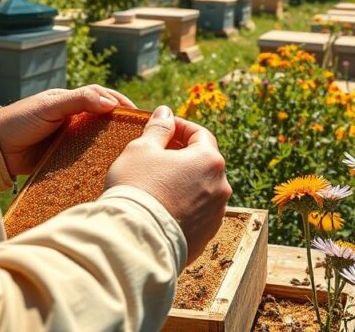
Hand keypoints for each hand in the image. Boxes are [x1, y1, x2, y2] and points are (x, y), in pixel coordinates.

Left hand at [0, 86, 134, 175]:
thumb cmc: (21, 120)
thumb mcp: (51, 106)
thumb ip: (79, 100)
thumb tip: (110, 102)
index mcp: (72, 102)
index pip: (103, 98)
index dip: (121, 103)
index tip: (138, 115)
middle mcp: (74, 120)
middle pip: (104, 121)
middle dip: (122, 126)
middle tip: (140, 136)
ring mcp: (70, 140)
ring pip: (97, 140)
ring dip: (112, 145)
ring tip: (129, 154)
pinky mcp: (65, 159)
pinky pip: (86, 159)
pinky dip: (97, 162)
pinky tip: (109, 168)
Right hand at [105, 106, 231, 263]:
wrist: (134, 241)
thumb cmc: (137, 188)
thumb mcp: (142, 149)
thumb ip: (159, 128)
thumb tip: (166, 113)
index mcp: (210, 160)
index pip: (200, 134)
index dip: (180, 127)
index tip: (162, 128)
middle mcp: (221, 187)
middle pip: (204, 161)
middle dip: (182, 155)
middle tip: (156, 154)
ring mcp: (216, 214)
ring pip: (201, 188)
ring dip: (184, 181)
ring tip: (157, 182)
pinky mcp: (206, 236)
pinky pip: (197, 213)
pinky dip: (184, 205)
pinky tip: (161, 206)